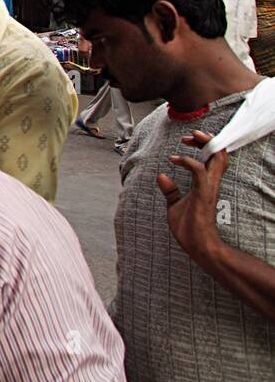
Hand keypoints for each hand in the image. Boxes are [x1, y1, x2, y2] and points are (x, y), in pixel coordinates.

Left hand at [157, 130, 228, 260]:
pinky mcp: (203, 194)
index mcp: (206, 182)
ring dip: (204, 144)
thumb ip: (170, 191)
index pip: (213, 157)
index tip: (187, 140)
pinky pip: (199, 171)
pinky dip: (187, 161)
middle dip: (207, 139)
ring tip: (188, 139)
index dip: (203, 144)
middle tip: (190, 136)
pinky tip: (174, 160)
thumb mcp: (174, 205)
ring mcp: (208, 187)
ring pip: (217, 158)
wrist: (197, 245)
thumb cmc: (188, 227)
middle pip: (219, 152)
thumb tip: (161, 176)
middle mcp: (211, 182)